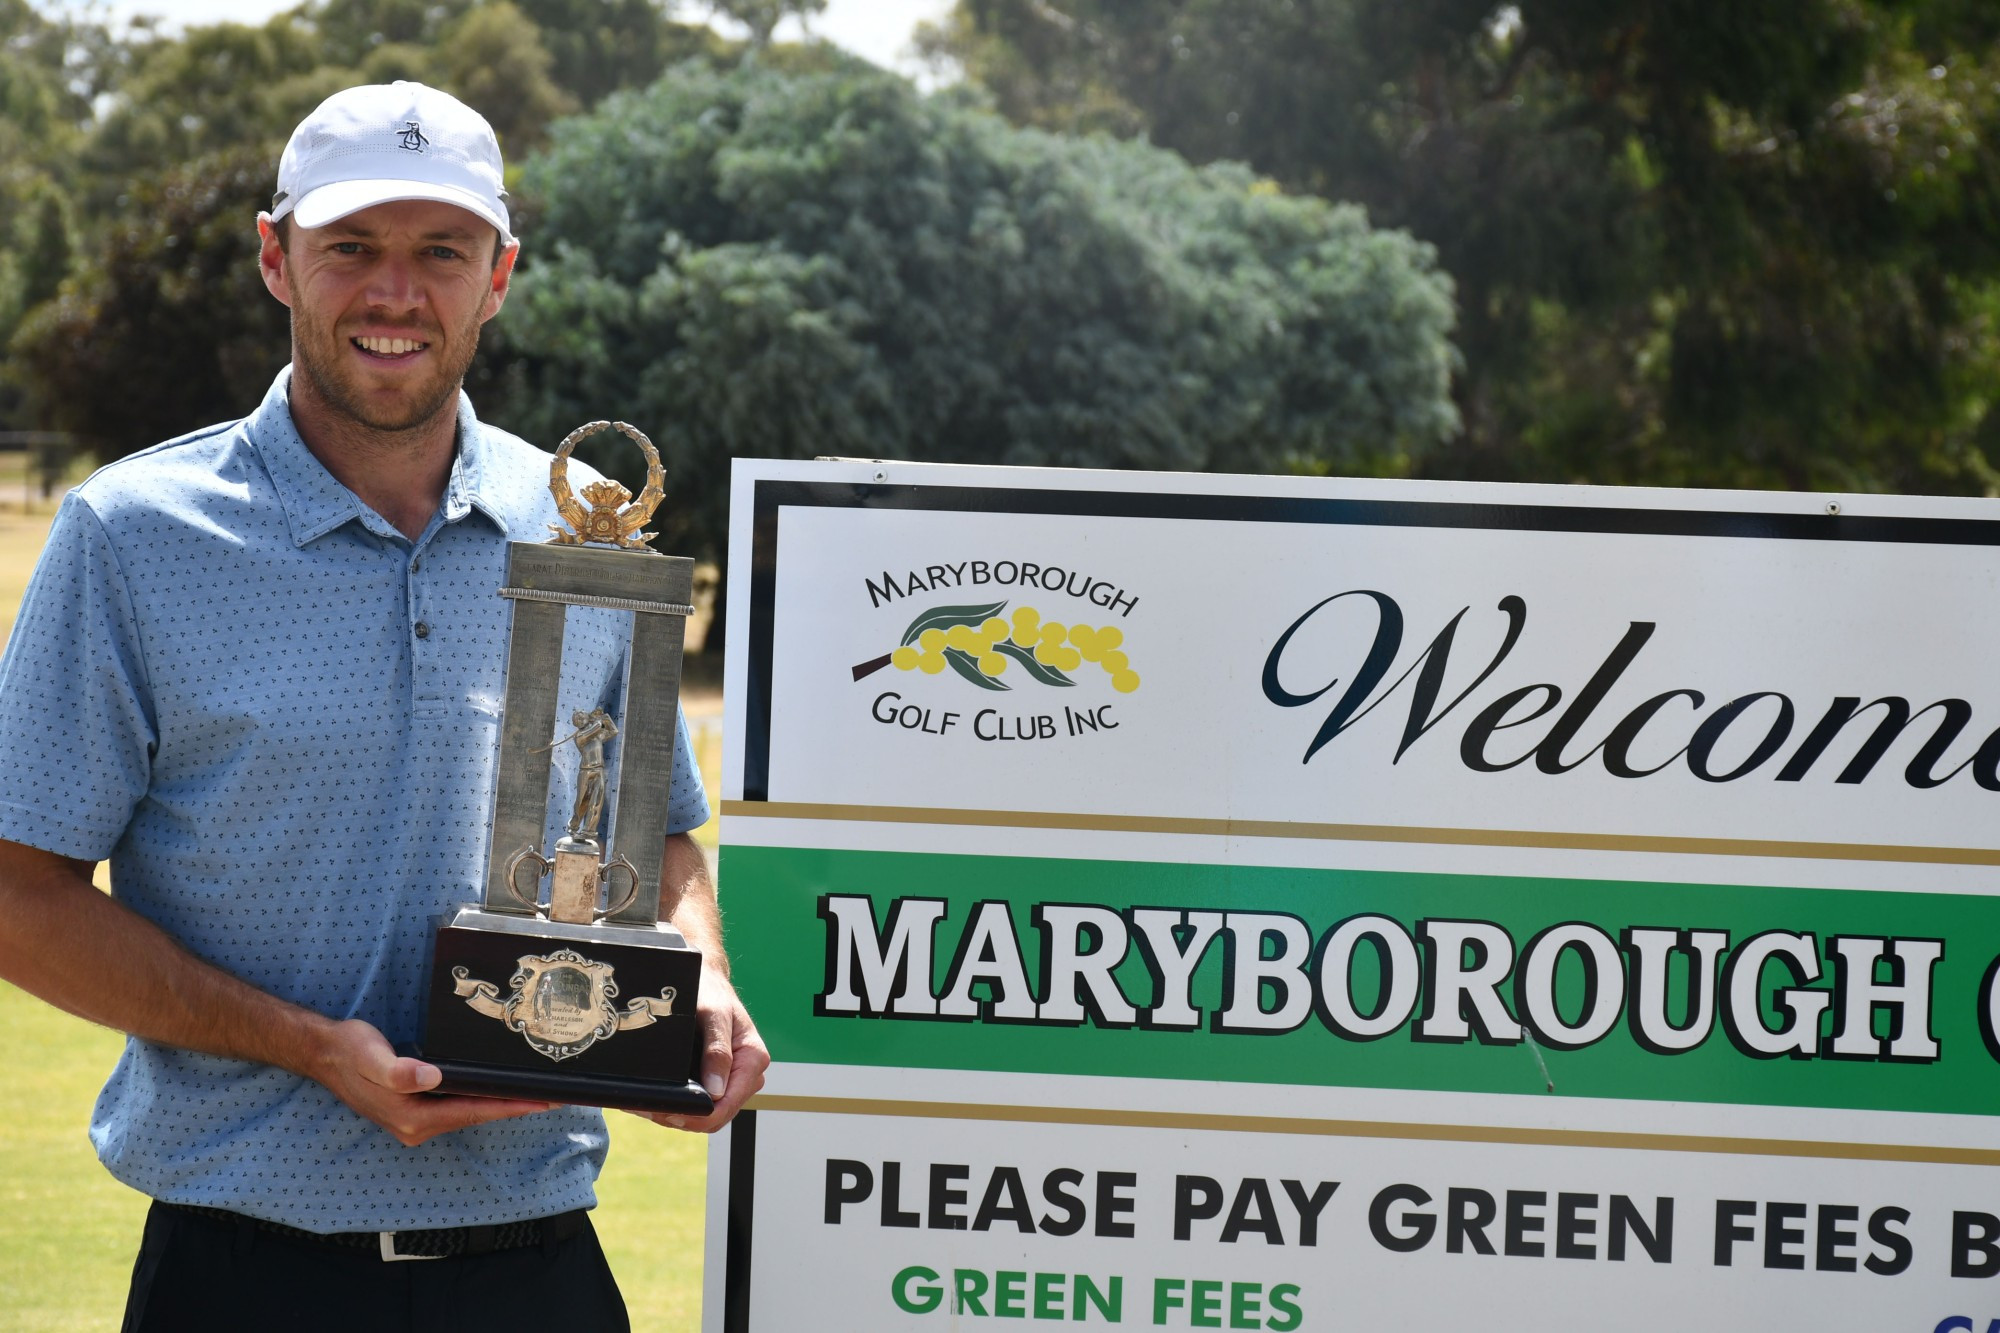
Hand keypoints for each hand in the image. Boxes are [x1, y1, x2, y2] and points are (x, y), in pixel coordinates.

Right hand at [310, 1018, 552, 1145]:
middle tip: (556, 1095)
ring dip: (500, 1102)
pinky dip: (481, 1097)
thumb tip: (429, 1078)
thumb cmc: (350, 1052)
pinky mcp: (416, 1108)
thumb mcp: (372, 1057)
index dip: (510, 1107)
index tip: (545, 1102)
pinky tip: (498, 1086)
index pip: (472, 1112)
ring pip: (469, 1111)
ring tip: (537, 1091)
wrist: (325, 1052)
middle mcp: (417, 1126)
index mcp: (412, 1118)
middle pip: (477, 1115)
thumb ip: (398, 1071)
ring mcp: (416, 1120)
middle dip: (515, 1106)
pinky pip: (458, 1105)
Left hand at [644, 965, 767, 1132]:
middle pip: (717, 1115)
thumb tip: (715, 1092)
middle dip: (683, 1117)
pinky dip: (680, 1104)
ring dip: (678, 1113)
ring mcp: (734, 1079)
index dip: (697, 1116)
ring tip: (647, 1103)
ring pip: (707, 1114)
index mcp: (753, 1059)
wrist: (706, 981)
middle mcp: (748, 1074)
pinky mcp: (720, 1081)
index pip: (726, 1106)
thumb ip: (717, 1051)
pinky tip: (659, 1097)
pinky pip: (702, 1103)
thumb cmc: (710, 992)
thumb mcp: (713, 1014)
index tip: (667, 1112)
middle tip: (648, 1107)